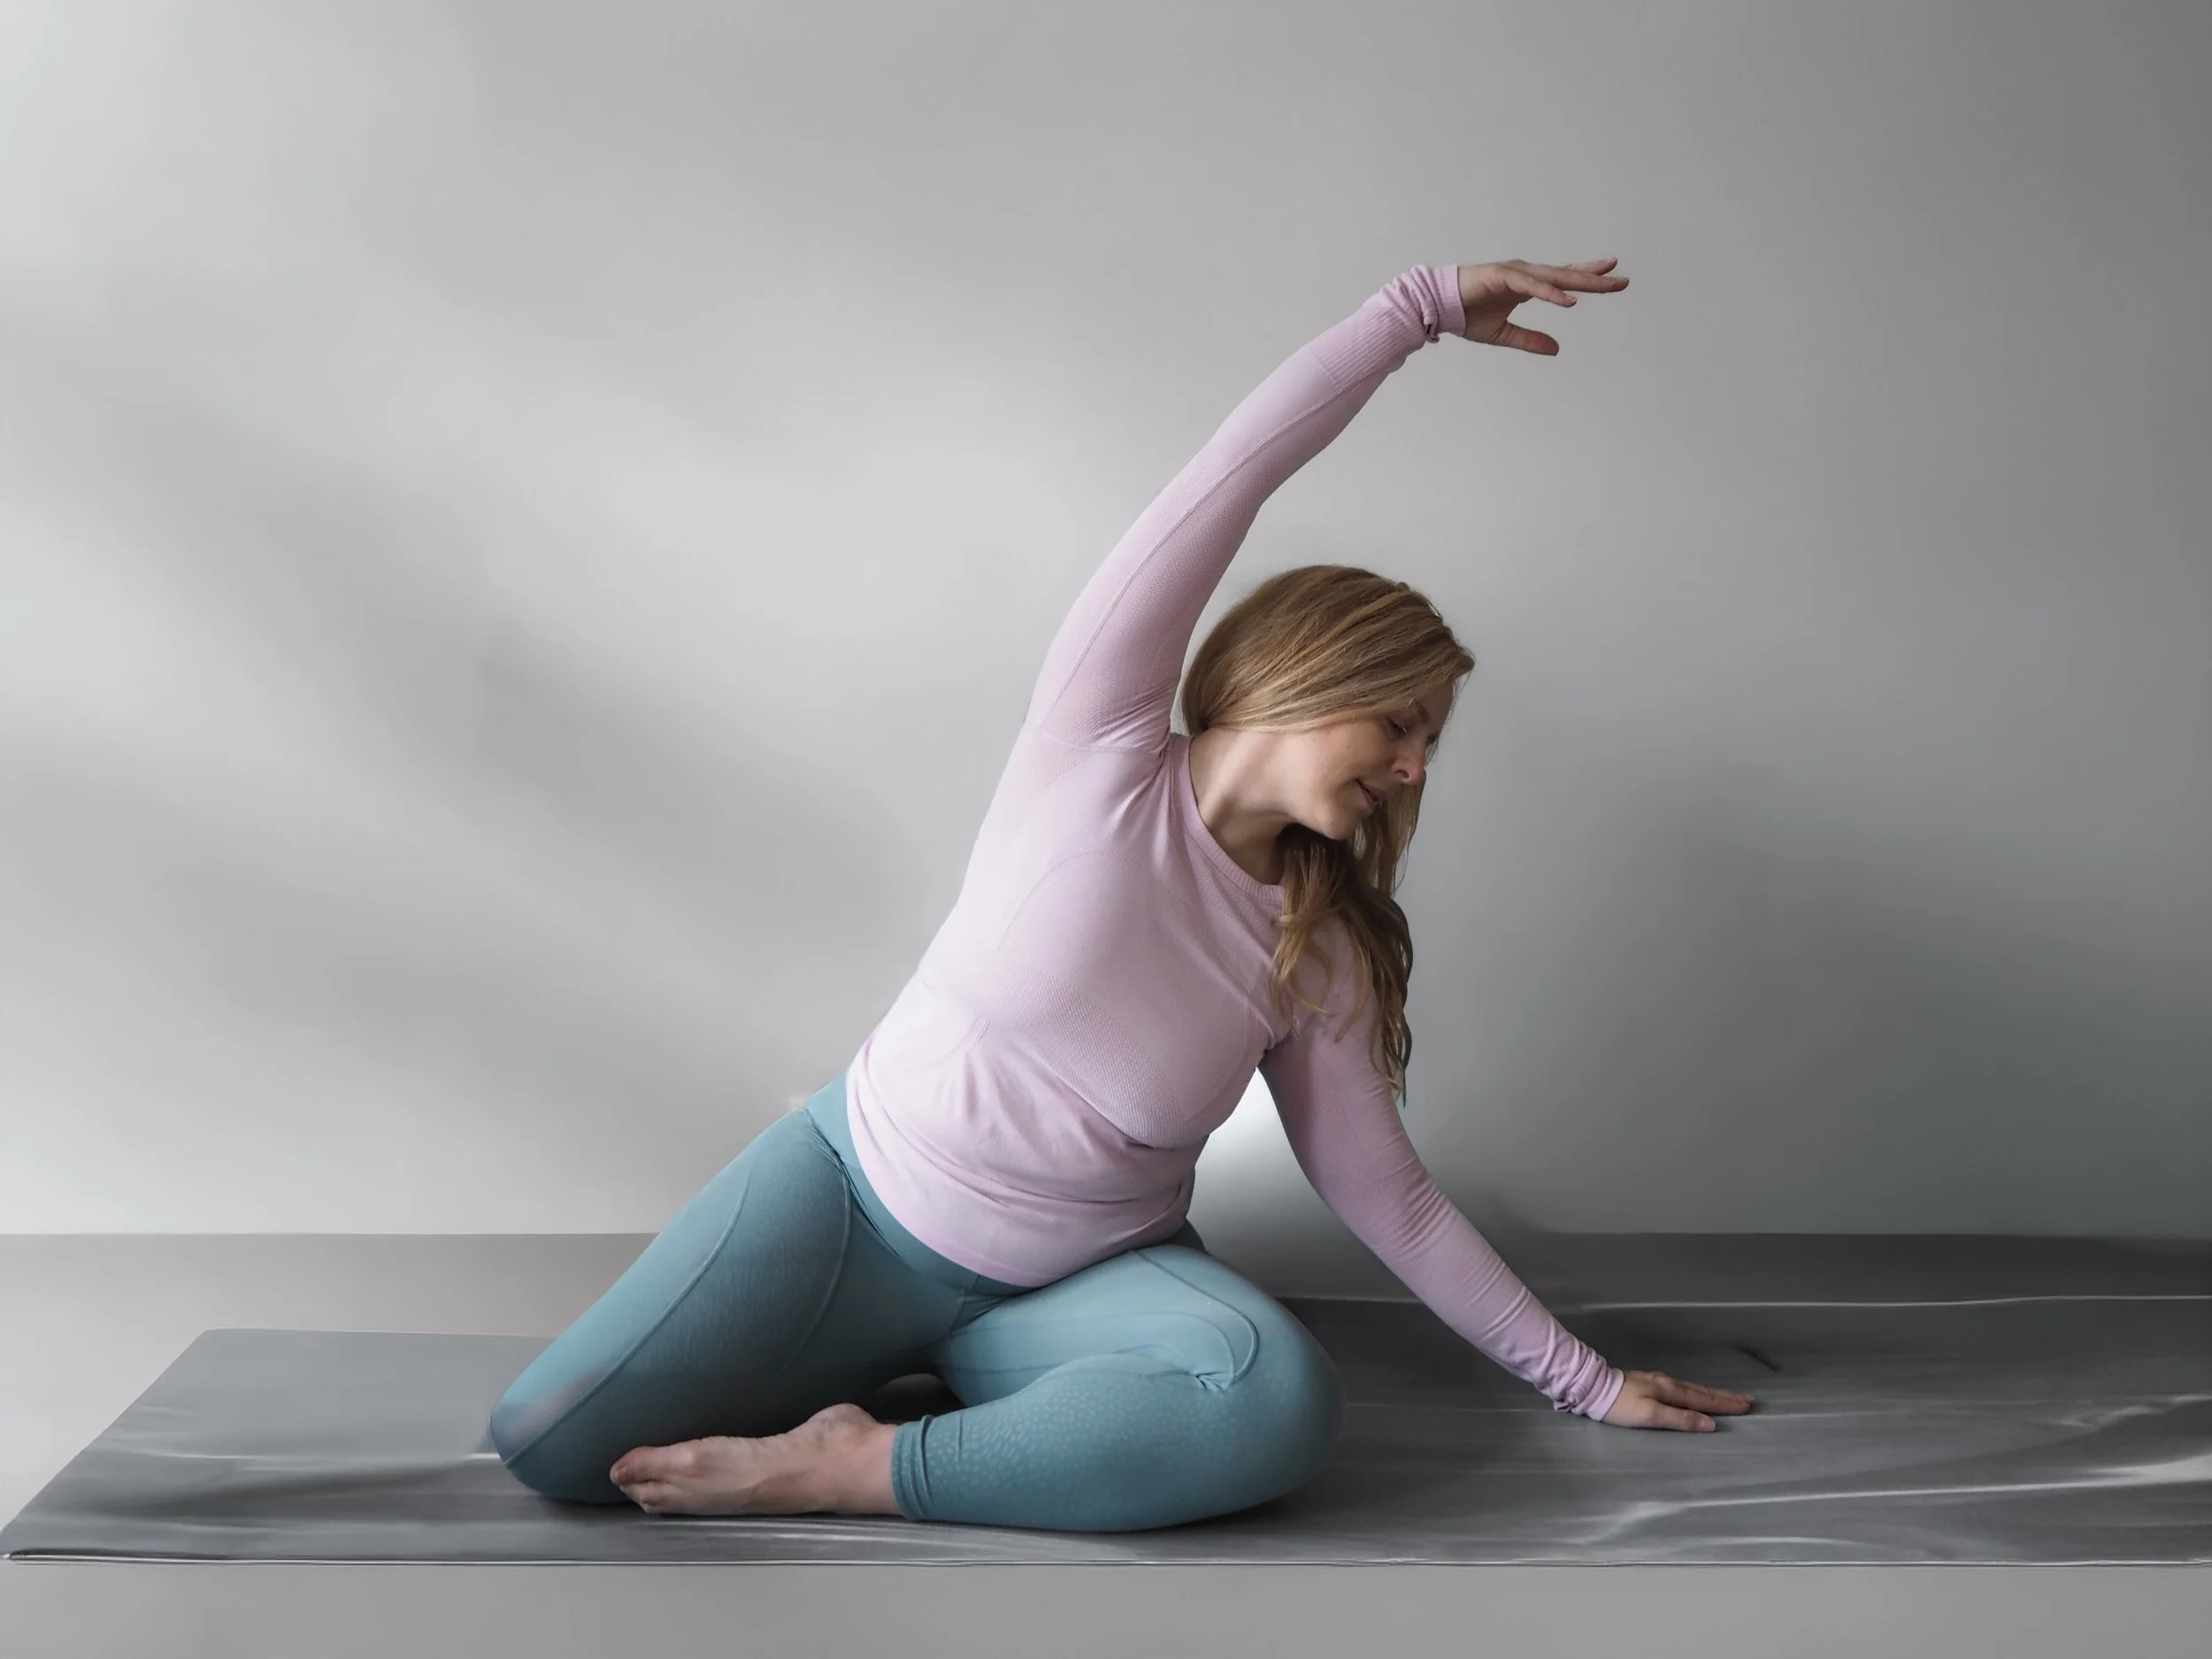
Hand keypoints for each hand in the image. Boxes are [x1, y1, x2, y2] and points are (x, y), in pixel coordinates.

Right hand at [1456, 258, 1626, 353]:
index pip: (1564, 279)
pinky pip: (1532, 286)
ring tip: (1605, 285)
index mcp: (1526, 286)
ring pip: (1555, 277)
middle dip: (1594, 277)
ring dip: (1580, 281)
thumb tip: (1557, 349)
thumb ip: (1530, 340)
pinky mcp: (1502, 277)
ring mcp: (1515, 273)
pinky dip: (1551, 292)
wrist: (1438, 307)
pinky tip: (1569, 300)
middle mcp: (1525, 275)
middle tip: (1622, 280)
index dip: (1588, 278)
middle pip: (1567, 275)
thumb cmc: (1466, 316)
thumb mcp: (1504, 334)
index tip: (1612, 278)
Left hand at [1601, 1369, 1756, 1431]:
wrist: (1594, 1388)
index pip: (1704, 1400)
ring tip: (1729, 1397)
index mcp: (1670, 1391)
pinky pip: (1683, 1389)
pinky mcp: (1650, 1384)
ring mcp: (1659, 1382)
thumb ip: (1679, 1419)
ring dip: (1713, 1393)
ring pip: (1693, 1389)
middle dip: (1725, 1397)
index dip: (1725, 1404)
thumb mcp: (1650, 1416)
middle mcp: (1668, 1384)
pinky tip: (1696, 1394)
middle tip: (1747, 1400)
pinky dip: (1697, 1392)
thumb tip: (1709, 1424)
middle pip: (1702, 1392)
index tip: (1746, 1405)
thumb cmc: (1620, 1406)